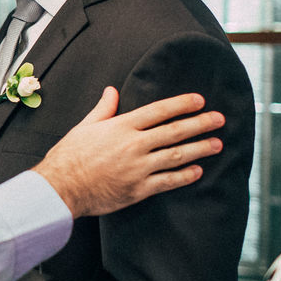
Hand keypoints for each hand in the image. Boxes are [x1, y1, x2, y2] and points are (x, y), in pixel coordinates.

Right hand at [35, 87, 223, 218]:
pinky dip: (185, 176)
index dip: (181, 104)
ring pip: (177, 155)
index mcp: (121, 127)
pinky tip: (198, 171)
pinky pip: (168, 181)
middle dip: (200, 124)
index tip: (200, 100)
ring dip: (200, 149)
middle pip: (174, 131)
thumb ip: (103, 109)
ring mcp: (138, 168)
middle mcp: (133, 145)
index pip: (159, 111)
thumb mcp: (84, 127)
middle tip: (219, 119)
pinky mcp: (138, 189)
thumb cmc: (69, 156)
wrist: (61, 188)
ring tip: (217, 144)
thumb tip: (111, 91)